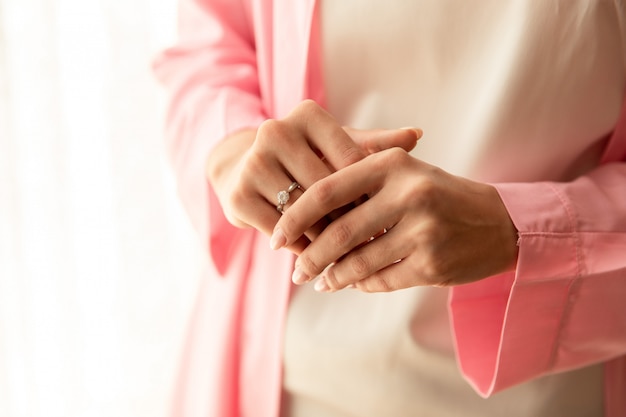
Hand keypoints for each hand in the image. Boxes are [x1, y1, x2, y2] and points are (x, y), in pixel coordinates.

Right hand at [206, 100, 421, 253]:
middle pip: (328, 188)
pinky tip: (318, 255)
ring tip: (351, 253)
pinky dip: (303, 247)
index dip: (371, 192)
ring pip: (306, 213)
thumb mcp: (337, 147)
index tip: (389, 215)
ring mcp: (253, 163)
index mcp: (306, 114)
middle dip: (352, 218)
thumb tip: (418, 134)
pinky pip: (283, 232)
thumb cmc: (305, 158)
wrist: (243, 168)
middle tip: (375, 242)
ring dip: (329, 238)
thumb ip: (375, 145)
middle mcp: (275, 131)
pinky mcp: (238, 196)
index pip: (351, 161)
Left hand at [271, 147, 518, 290]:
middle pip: (338, 233)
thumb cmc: (438, 194)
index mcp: (392, 163)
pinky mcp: (433, 263)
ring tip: (319, 282)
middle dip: (309, 257)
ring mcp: (423, 230)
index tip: (276, 237)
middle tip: (295, 272)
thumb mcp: (403, 172)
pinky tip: (351, 284)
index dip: (295, 217)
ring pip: (358, 262)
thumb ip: (357, 182)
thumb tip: (302, 213)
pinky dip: (362, 284)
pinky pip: (382, 280)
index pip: (327, 191)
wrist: (499, 222)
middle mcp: (408, 193)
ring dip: (333, 276)